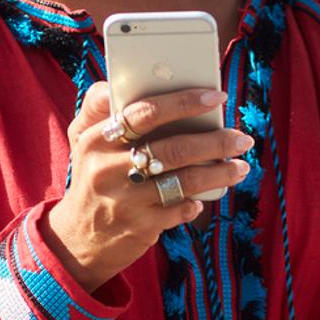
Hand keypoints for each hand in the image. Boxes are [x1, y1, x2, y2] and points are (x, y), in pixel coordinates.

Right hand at [42, 81, 253, 292]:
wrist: (77, 239)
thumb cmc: (92, 175)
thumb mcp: (83, 139)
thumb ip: (101, 106)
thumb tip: (130, 80)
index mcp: (95, 137)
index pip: (144, 112)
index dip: (184, 102)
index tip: (216, 97)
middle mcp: (107, 167)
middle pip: (173, 147)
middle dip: (215, 141)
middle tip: (242, 138)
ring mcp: (124, 200)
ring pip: (184, 180)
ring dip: (219, 172)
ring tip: (240, 166)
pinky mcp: (139, 227)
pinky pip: (181, 209)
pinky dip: (199, 201)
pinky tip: (208, 194)